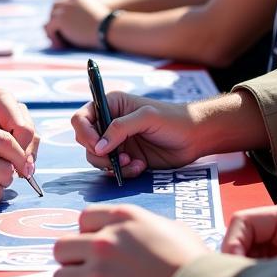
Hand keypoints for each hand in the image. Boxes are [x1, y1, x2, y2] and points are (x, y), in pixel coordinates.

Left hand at [0, 91, 38, 170]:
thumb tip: (7, 166)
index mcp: (2, 99)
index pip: (23, 129)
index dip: (20, 152)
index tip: (11, 172)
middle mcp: (13, 105)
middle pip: (31, 134)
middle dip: (24, 156)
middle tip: (15, 176)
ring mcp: (17, 115)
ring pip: (32, 139)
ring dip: (24, 158)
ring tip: (13, 174)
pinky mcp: (16, 126)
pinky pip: (26, 143)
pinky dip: (21, 157)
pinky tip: (11, 170)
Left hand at [44, 0, 107, 47]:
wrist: (107, 27)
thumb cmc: (105, 26)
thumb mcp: (93, 18)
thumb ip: (78, 18)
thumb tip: (62, 27)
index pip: (62, 3)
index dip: (61, 14)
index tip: (62, 26)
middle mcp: (68, 0)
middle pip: (54, 9)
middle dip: (54, 21)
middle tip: (56, 34)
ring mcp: (63, 9)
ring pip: (50, 20)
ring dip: (53, 31)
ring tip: (58, 42)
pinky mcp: (59, 19)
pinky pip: (50, 28)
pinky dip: (53, 37)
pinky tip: (60, 45)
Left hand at [52, 205, 208, 276]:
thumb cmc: (194, 261)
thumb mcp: (171, 227)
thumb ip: (144, 225)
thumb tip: (139, 233)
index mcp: (122, 218)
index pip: (83, 218)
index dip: (88, 234)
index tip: (96, 248)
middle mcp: (106, 241)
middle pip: (61, 247)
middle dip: (71, 261)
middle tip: (85, 272)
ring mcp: (101, 273)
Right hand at [71, 91, 205, 177]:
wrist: (195, 138)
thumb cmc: (173, 119)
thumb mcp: (146, 117)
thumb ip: (120, 128)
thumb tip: (98, 147)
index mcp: (110, 105)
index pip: (82, 118)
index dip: (84, 132)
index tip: (97, 146)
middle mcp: (109, 123)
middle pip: (85, 140)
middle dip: (98, 153)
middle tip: (118, 158)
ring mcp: (116, 142)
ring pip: (96, 158)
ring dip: (111, 165)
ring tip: (132, 164)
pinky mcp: (125, 158)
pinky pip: (111, 169)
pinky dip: (122, 171)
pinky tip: (140, 167)